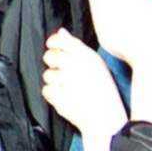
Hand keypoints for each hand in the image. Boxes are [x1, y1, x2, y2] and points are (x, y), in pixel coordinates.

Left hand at [42, 29, 126, 150]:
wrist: (106, 119)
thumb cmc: (104, 92)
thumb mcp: (96, 65)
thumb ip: (76, 47)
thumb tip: (61, 32)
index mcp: (86, 55)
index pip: (60, 40)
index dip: (53, 43)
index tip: (52, 47)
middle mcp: (74, 64)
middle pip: (49, 56)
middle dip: (53, 65)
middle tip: (65, 74)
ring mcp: (65, 79)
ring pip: (47, 75)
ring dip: (55, 82)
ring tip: (70, 90)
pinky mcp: (57, 94)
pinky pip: (46, 90)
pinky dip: (53, 96)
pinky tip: (66, 98)